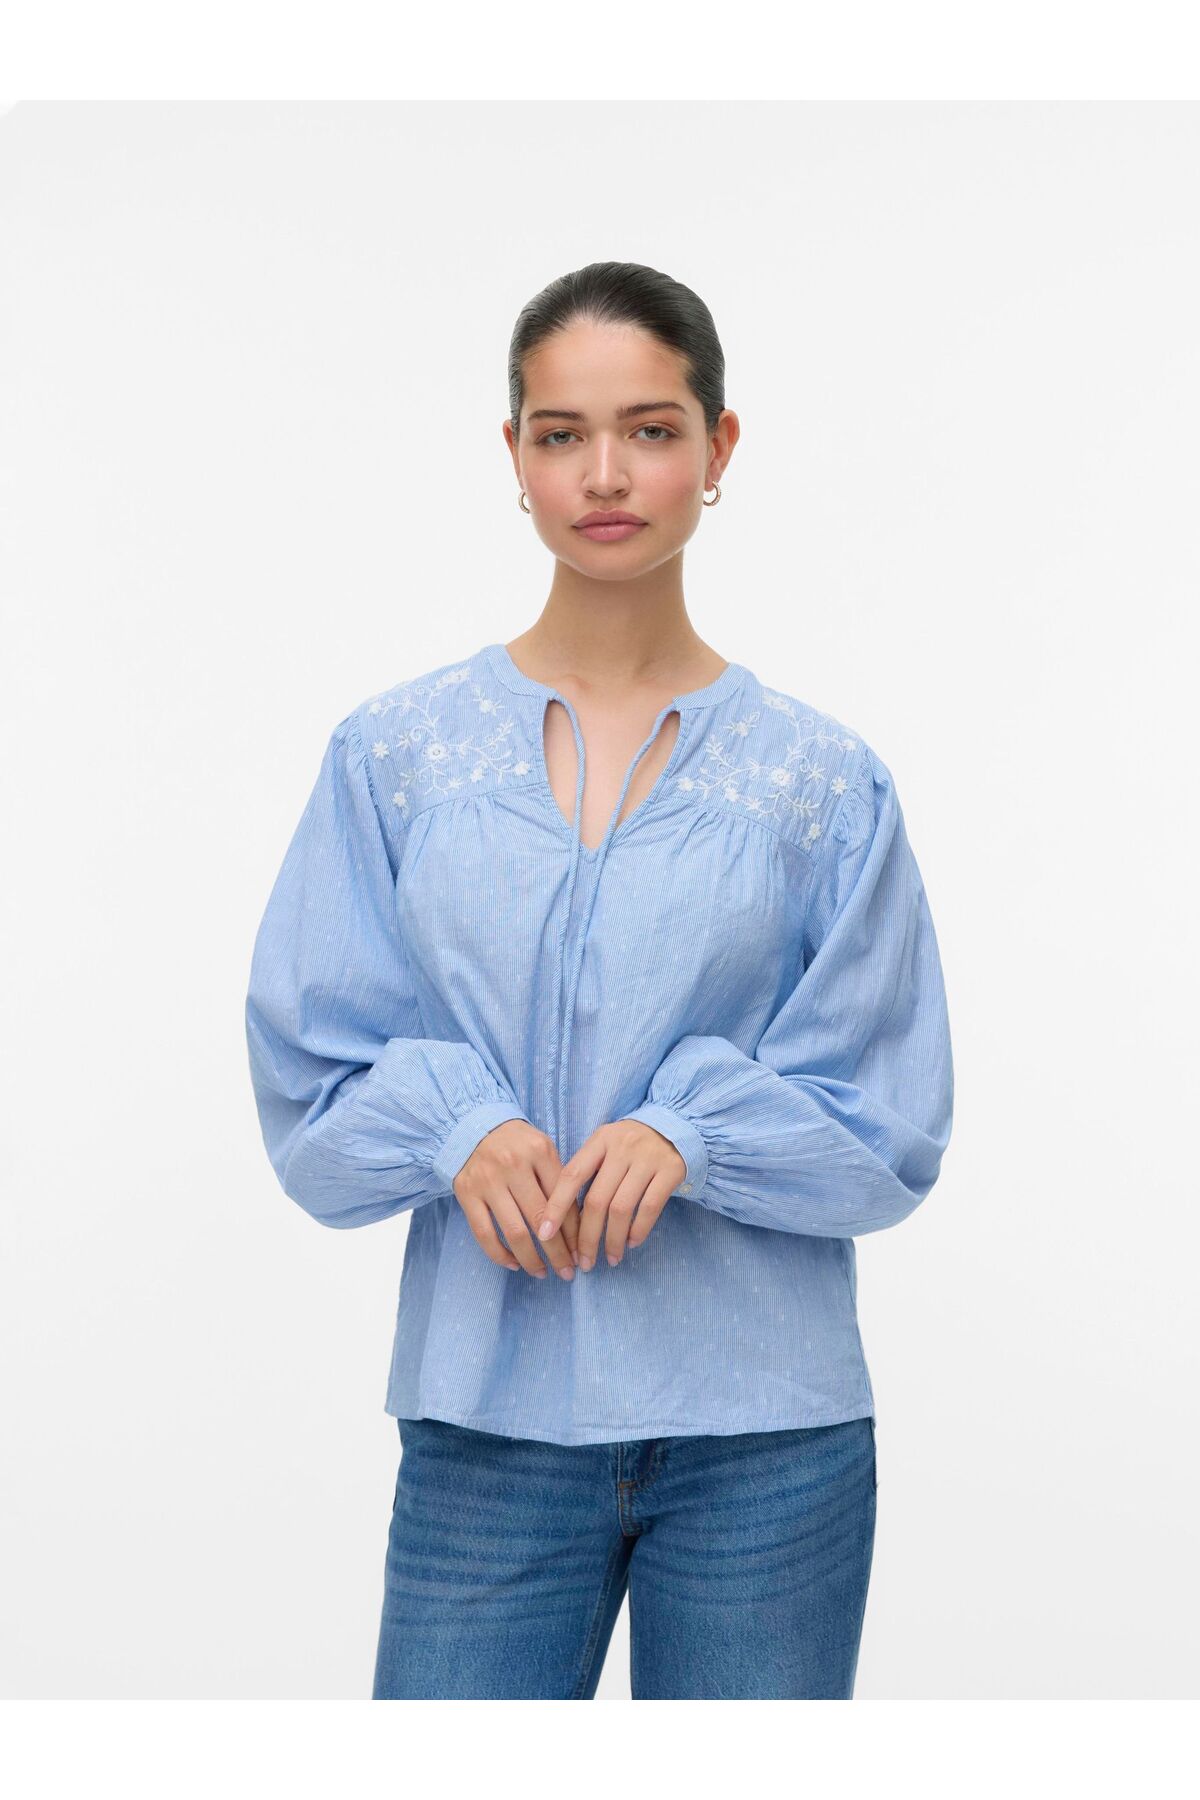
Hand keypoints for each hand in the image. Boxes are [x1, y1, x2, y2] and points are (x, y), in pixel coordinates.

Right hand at [453, 1119, 579, 1280]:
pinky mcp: (467, 1194)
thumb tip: (578, 1227)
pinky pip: (484, 1234)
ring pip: (514, 1232)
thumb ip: (558, 1179)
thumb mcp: (542, 1149)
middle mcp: (514, 1165)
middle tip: (568, 1272)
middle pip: (541, 1220)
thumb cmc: (516, 1143)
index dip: (574, 1232)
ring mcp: (488, 1181)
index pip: (563, 1199)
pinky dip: (500, 1255)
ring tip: (543, 1272)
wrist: (472, 1126)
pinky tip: (514, 1264)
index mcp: (539, 1151)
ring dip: (532, 1260)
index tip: (581, 1252)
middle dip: (558, 1252)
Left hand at [536, 1120, 685, 1269]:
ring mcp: (648, 1159)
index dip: (556, 1207)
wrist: (675, 1126)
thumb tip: (564, 1216)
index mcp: (600, 1140)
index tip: (544, 1234)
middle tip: (584, 1262)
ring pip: (622, 1208)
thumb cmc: (630, 1143)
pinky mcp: (670, 1171)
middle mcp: (622, 1148)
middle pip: (597, 1200)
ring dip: (612, 1239)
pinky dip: (638, 1230)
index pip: (572, 1175)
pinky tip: (631, 1243)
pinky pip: (650, 1208)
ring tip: (610, 1258)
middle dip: (587, 1237)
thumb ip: (587, 1170)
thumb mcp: (605, 1145)